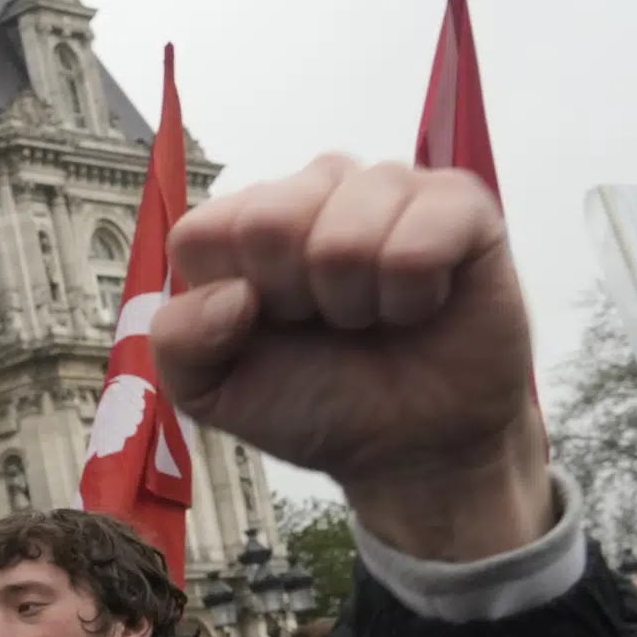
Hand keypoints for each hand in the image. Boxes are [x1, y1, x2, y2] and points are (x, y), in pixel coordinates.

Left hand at [154, 157, 548, 563]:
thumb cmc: (314, 402)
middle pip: (268, 220)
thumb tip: (233, 291)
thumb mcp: (215, 392)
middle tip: (324, 322)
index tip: (264, 326)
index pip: (202, 232)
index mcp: (241, 227)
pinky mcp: (458, 204)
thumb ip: (179, 343)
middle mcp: (311, 192)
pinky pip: (420, 239)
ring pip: (345, 235)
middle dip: (294, 298)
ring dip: (356, 303)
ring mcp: (386, 189)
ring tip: (372, 316)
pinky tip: (420, 304)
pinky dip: (413, 296)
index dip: (231, 298)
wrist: (412, 446)